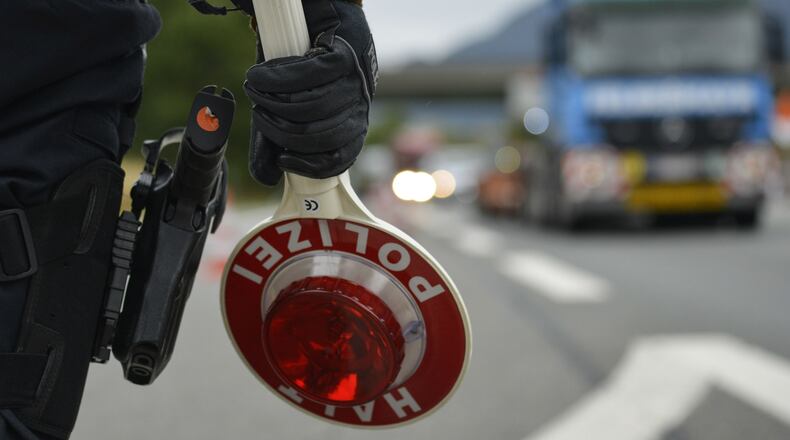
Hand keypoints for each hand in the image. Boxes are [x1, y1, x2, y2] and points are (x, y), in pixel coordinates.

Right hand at [243, 0, 377, 184]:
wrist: (311, 12)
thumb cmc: (297, 62)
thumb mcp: (287, 104)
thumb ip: (276, 138)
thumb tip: (268, 177)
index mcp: (351, 120)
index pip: (342, 156)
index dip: (314, 166)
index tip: (285, 162)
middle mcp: (358, 103)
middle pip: (321, 135)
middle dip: (282, 130)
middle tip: (259, 115)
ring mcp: (355, 80)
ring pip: (313, 106)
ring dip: (274, 101)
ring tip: (256, 90)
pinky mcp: (344, 55)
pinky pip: (308, 76)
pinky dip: (277, 77)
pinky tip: (259, 74)